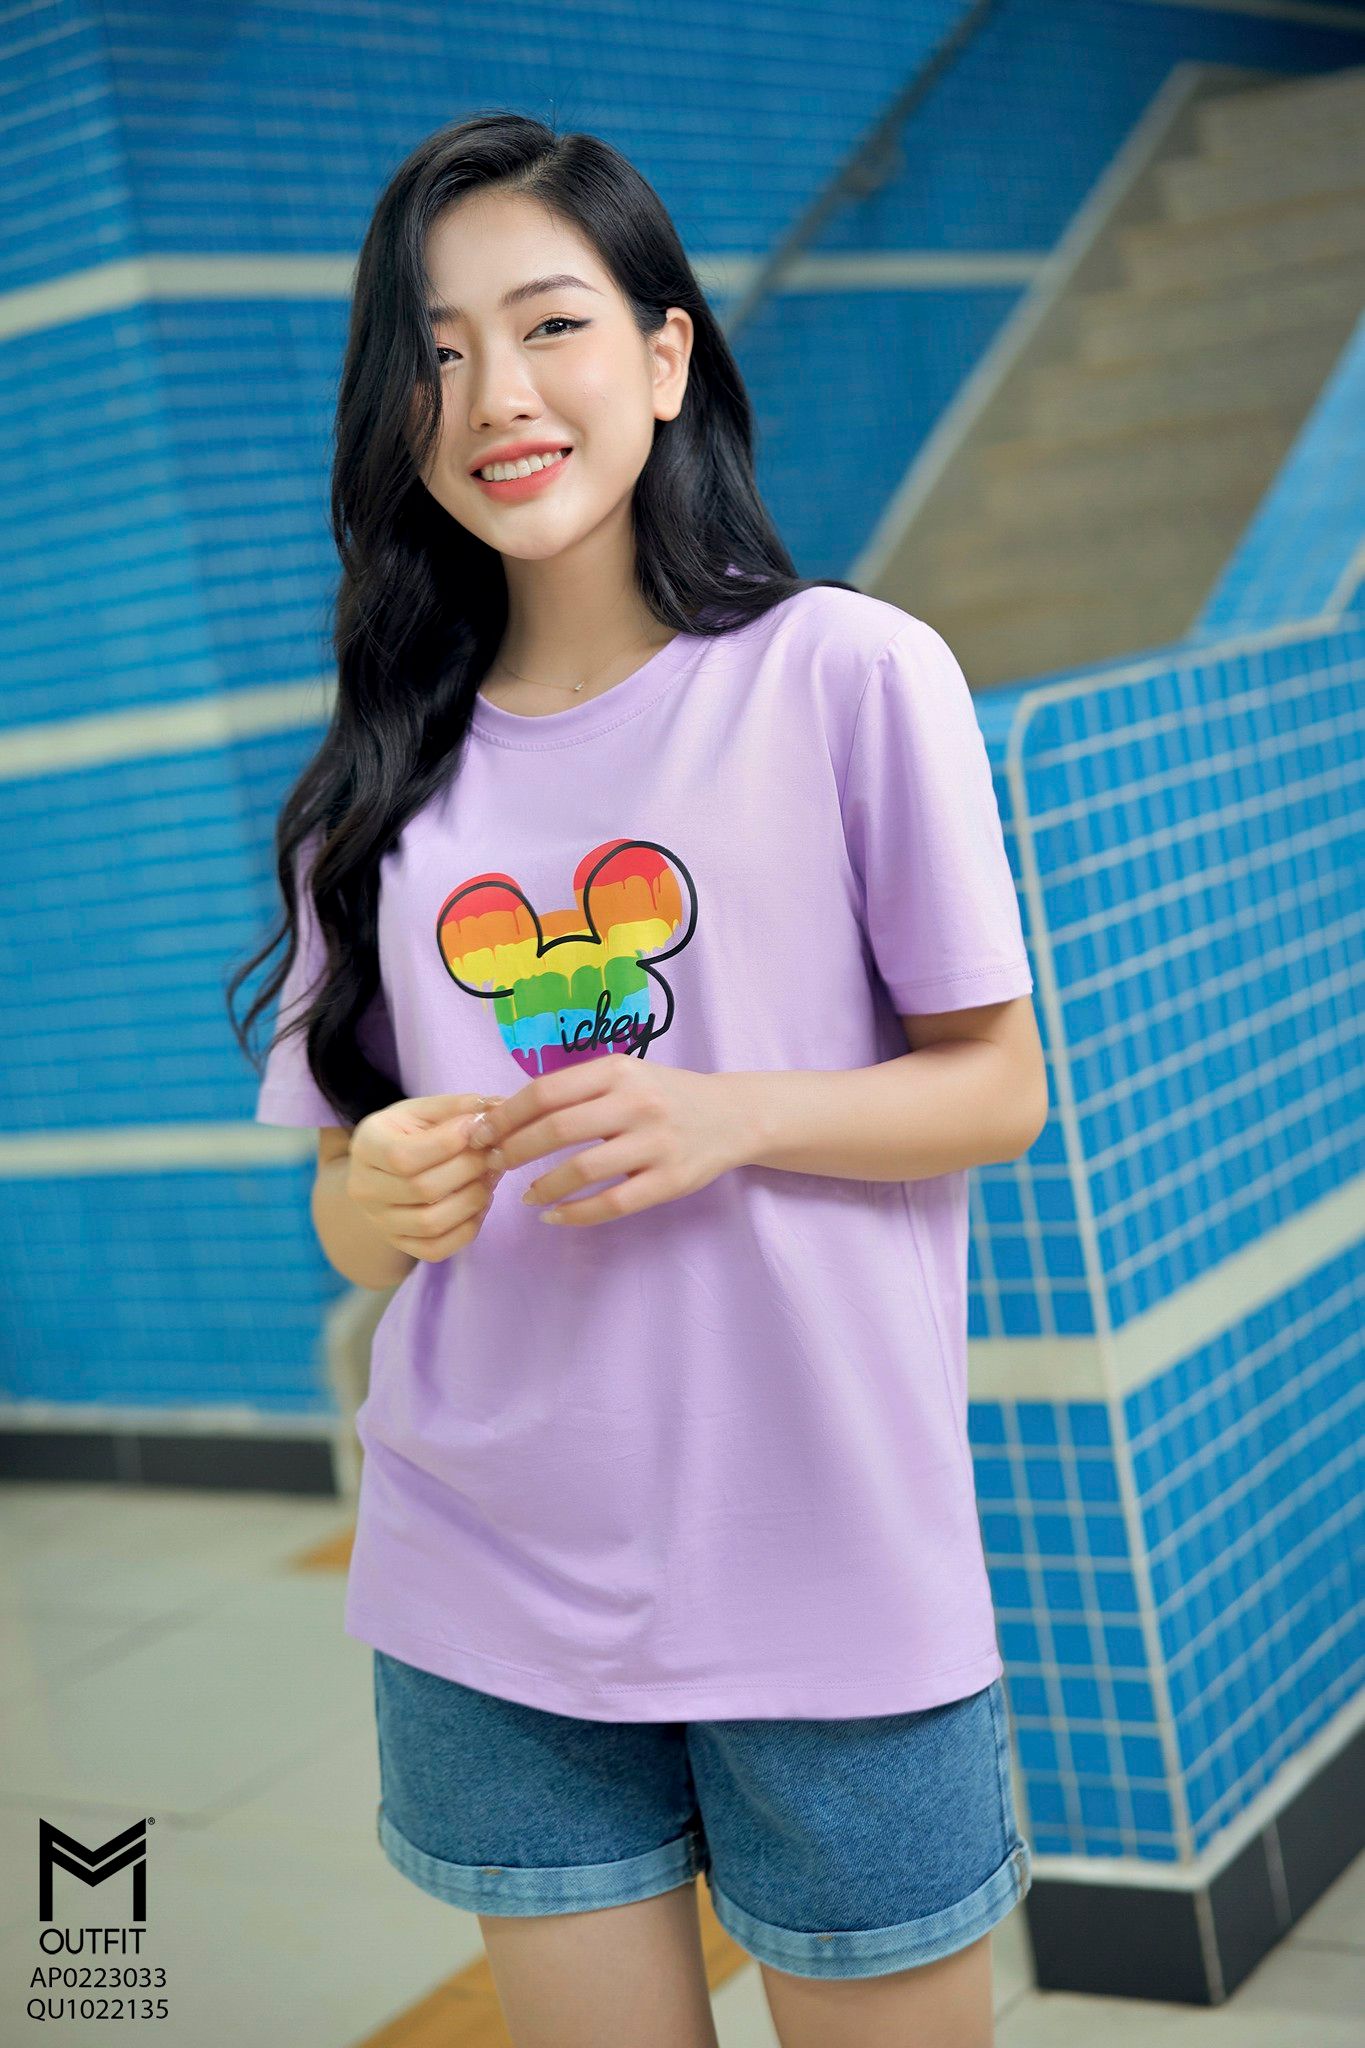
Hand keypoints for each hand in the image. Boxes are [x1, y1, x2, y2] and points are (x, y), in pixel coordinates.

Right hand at [347, 1090, 508, 1261]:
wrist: (386, 1169)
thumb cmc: (409, 1133)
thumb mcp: (425, 1111)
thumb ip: (457, 1108)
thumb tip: (498, 1107)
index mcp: (366, 1146)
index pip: (403, 1156)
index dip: (449, 1143)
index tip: (478, 1127)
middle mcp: (364, 1189)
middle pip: (423, 1189)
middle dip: (469, 1169)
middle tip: (494, 1153)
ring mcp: (380, 1222)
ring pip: (432, 1223)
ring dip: (473, 1199)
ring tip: (489, 1177)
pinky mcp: (401, 1244)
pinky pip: (437, 1249)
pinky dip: (468, 1228)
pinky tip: (480, 1203)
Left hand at [464, 1059, 745, 1225]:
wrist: (733, 1115)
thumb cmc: (665, 1094)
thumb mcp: (625, 1075)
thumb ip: (576, 1090)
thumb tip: (505, 1112)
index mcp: (619, 1070)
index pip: (545, 1092)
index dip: (505, 1115)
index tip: (480, 1132)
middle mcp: (637, 1103)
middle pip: (557, 1129)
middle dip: (514, 1150)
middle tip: (493, 1164)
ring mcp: (656, 1143)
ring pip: (582, 1170)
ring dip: (542, 1187)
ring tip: (525, 1195)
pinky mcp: (670, 1181)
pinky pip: (613, 1204)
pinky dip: (576, 1214)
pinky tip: (555, 1216)